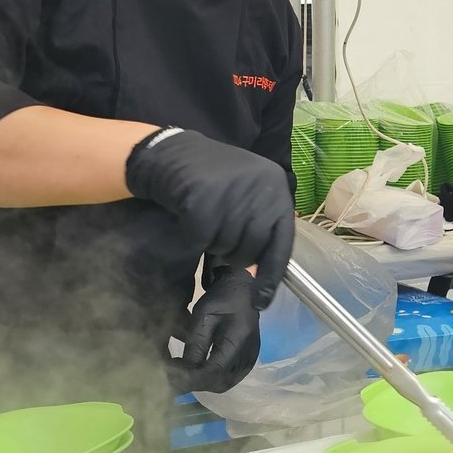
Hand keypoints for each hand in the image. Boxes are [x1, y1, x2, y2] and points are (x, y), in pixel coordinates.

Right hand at [126, 128, 293, 308]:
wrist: (169, 152)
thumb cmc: (210, 178)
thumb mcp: (246, 191)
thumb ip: (260, 222)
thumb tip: (263, 272)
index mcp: (276, 186)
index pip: (282, 240)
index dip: (271, 273)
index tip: (262, 299)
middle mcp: (260, 188)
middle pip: (252, 249)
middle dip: (234, 255)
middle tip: (218, 239)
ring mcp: (232, 193)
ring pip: (226, 248)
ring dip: (212, 244)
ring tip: (205, 219)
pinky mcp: (203, 200)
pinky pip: (201, 240)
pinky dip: (192, 238)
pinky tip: (188, 217)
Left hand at [167, 268, 260, 393]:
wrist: (244, 290)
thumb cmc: (222, 297)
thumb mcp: (203, 315)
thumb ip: (195, 343)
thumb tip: (184, 370)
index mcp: (237, 340)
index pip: (213, 371)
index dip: (190, 379)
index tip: (170, 379)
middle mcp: (248, 354)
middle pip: (219, 382)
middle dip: (194, 384)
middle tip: (173, 376)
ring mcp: (250, 358)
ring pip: (224, 383)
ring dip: (203, 383)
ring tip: (184, 374)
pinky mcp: (249, 359)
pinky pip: (230, 378)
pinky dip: (213, 379)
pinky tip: (199, 371)